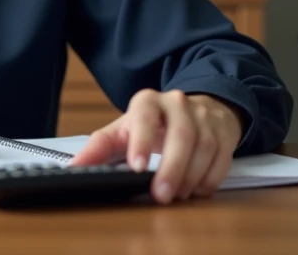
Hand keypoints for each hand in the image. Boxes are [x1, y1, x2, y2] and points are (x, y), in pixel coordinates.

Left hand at [68, 89, 244, 204]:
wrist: (193, 110)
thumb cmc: (152, 125)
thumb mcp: (122, 132)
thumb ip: (99, 149)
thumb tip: (73, 168)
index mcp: (148, 101)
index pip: (144, 115)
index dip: (141, 140)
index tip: (136, 167)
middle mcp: (177, 104)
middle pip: (181, 133)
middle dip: (172, 167)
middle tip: (161, 195)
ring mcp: (204, 116)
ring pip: (204, 145)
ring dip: (191, 175)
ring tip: (177, 196)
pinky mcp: (224, 133)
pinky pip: (222, 157)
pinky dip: (210, 178)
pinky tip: (197, 191)